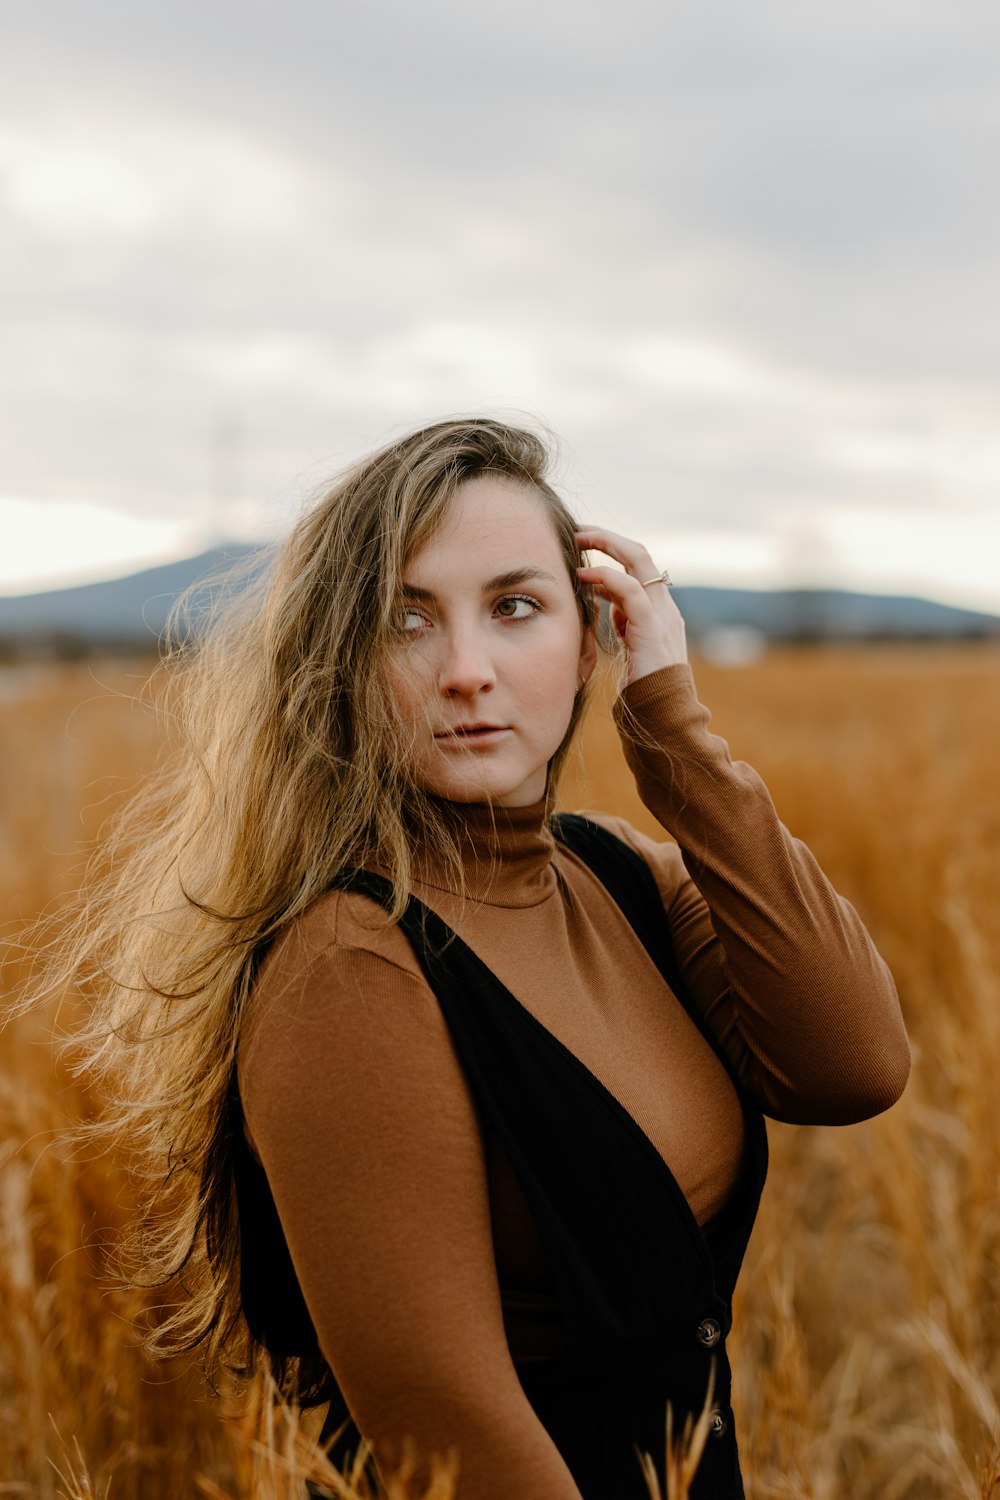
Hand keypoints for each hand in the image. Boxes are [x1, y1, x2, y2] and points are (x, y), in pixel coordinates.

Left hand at [575, 527, 687, 684]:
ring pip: (639, 561)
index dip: (611, 549)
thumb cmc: (641, 688)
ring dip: (605, 546)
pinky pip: (631, 591)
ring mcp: (662, 614)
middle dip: (607, 537)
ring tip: (576, 544)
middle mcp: (664, 606)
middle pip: (640, 554)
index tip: (581, 544)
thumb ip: (621, 621)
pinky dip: (607, 577)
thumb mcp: (629, 644)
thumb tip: (602, 600)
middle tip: (576, 532)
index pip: (638, 566)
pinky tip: (584, 577)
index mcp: (659, 610)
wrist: (663, 718)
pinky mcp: (652, 628)